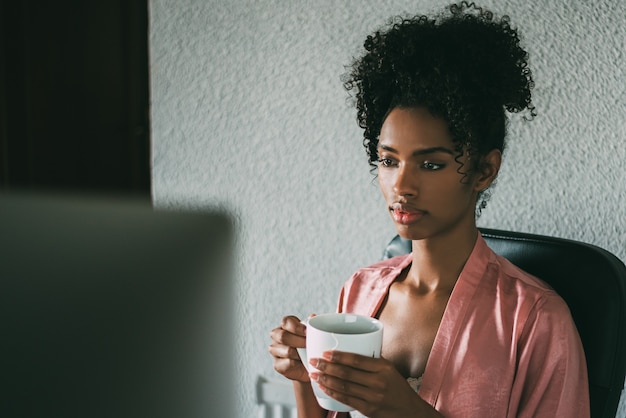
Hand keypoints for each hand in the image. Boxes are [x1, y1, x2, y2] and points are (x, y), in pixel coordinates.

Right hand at [269, 315, 309, 382]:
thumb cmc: (311, 346)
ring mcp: (275, 350)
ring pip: (286, 351)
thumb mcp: (313, 334)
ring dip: (299, 354)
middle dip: (298, 341)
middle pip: (283, 336)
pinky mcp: (277, 364)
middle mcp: (277, 336)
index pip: (286, 322)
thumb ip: (313, 325)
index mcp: (286, 325)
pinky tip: (302, 363)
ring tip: (308, 355)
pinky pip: (287, 364)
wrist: (310, 366)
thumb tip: (313, 316)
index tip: (307, 332)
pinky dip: (297, 364)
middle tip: (308, 345)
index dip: (296, 327)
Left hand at [309, 350, 440, 417]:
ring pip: (344, 387)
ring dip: (326, 380)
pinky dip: (333, 393)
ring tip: (314, 374)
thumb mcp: (389, 369)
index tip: (325, 352)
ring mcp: (373, 397)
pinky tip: (324, 387)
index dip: (339, 356)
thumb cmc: (397, 387)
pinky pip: (346, 400)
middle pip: (347, 373)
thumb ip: (372, 360)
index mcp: (383, 368)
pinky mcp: (368, 410)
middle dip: (327, 367)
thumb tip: (349, 347)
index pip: (357, 360)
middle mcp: (378, 382)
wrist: (410, 411)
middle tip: (314, 361)